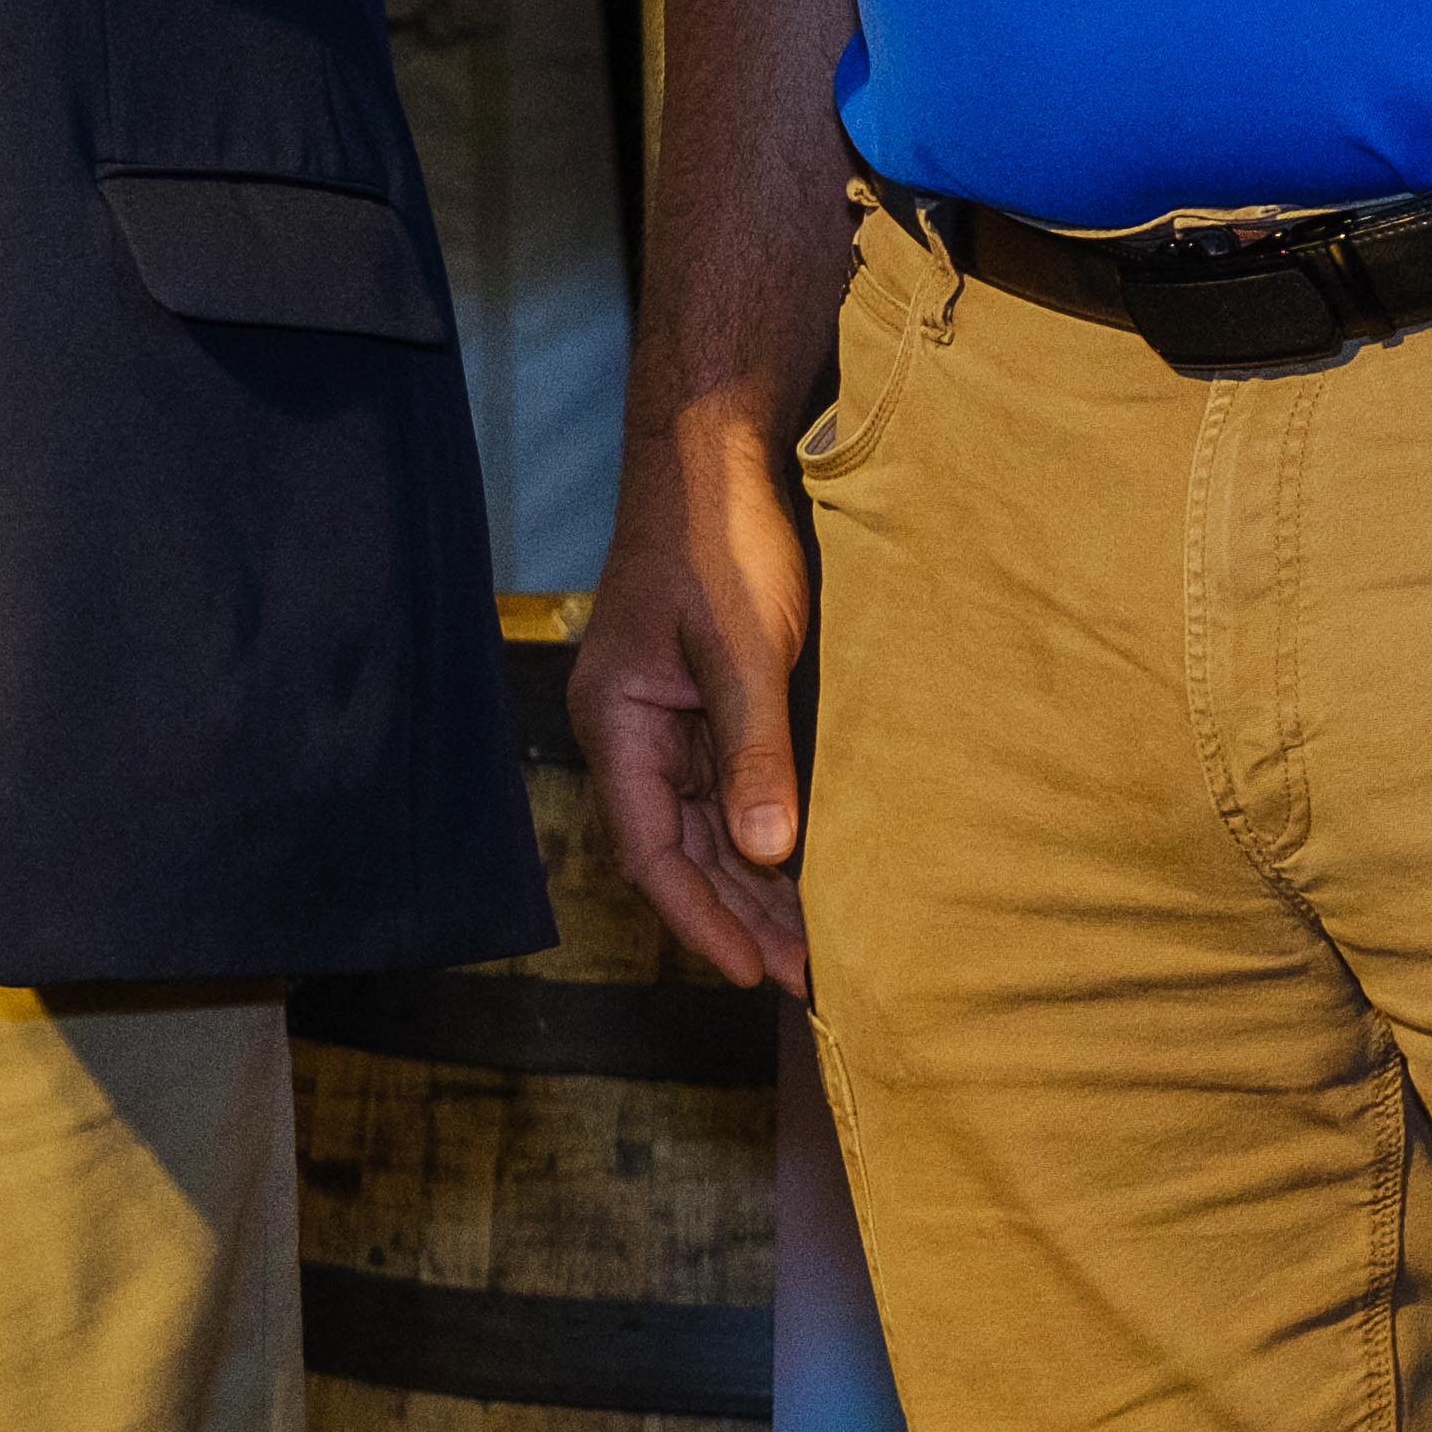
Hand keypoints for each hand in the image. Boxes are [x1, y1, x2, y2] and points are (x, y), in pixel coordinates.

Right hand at [574, 385, 820, 991]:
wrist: (718, 454)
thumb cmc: (717, 539)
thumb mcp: (742, 645)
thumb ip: (753, 750)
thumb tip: (768, 853)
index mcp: (618, 722)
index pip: (649, 850)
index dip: (699, 920)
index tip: (751, 975)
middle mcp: (635, 733)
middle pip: (678, 852)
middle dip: (738, 918)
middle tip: (806, 978)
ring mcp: (670, 721)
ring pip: (706, 830)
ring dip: (754, 888)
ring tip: (813, 948)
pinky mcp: (708, 705)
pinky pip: (730, 793)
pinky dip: (764, 838)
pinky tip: (807, 873)